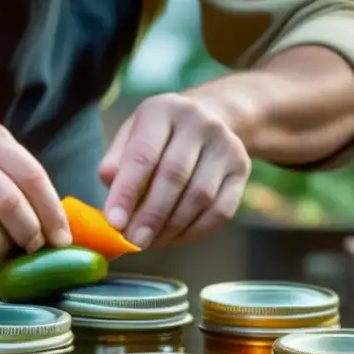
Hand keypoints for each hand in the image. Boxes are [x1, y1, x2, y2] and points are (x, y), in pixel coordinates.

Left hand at [99, 92, 251, 248]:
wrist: (211, 118)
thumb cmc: (159, 137)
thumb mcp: (131, 137)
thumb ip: (116, 165)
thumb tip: (111, 199)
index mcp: (163, 110)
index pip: (143, 155)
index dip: (127, 192)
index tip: (115, 223)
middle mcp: (199, 121)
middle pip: (174, 176)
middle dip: (151, 215)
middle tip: (134, 242)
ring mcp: (226, 144)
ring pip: (199, 197)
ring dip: (173, 227)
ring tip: (151, 242)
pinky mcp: (242, 167)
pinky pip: (220, 210)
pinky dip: (195, 231)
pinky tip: (175, 238)